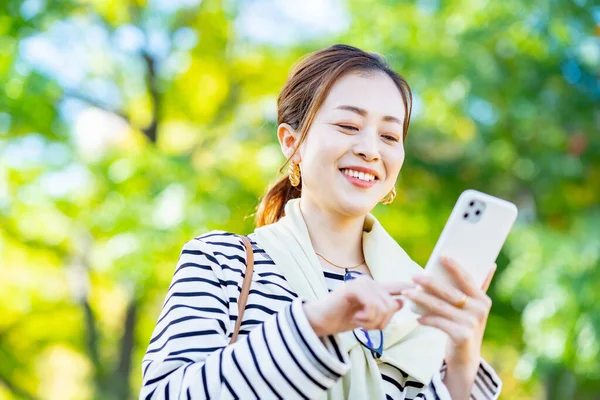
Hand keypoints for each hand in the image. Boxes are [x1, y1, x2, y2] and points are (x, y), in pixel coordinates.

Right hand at [303, 276, 414, 336]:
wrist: (321, 320)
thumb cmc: (343, 318)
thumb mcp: (369, 316)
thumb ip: (384, 309)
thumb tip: (403, 300)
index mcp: (376, 288)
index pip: (399, 285)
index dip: (411, 285)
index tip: (421, 282)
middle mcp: (371, 281)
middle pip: (393, 305)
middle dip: (382, 322)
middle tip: (366, 325)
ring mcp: (362, 283)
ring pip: (384, 307)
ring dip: (373, 322)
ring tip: (360, 322)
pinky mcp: (353, 288)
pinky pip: (373, 306)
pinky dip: (366, 319)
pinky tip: (356, 319)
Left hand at [403, 256, 495, 377]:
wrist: (466, 358)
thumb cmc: (466, 326)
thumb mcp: (475, 308)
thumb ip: (480, 287)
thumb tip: (491, 264)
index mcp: (483, 300)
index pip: (467, 279)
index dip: (455, 266)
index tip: (442, 255)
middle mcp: (479, 310)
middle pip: (449, 292)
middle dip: (429, 282)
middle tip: (413, 276)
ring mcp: (471, 323)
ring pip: (440, 307)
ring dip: (420, 299)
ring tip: (407, 293)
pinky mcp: (461, 335)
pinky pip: (438, 322)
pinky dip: (426, 318)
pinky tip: (416, 316)